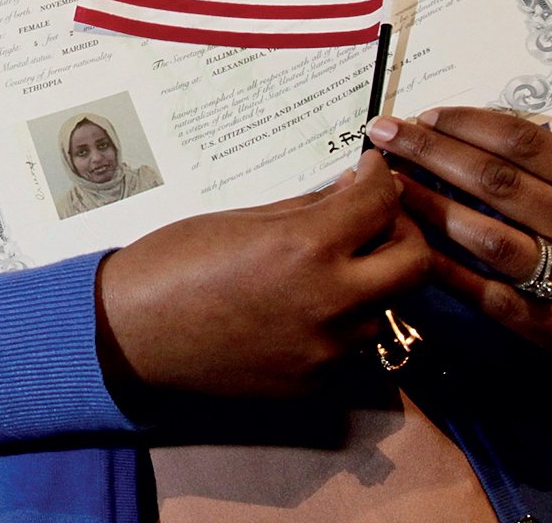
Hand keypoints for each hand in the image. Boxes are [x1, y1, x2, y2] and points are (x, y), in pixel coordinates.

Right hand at [94, 151, 431, 401]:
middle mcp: (330, 300)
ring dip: (373, 279)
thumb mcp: (243, 219)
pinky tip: (306, 303)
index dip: (381, 177)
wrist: (135, 332)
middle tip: (376, 217)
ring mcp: (328, 348)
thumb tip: (349, 191)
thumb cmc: (175, 261)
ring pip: (388, 306)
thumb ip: (306, 208)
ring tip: (336, 263)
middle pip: (416, 262)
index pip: (380, 203)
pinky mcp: (317, 381)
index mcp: (306, 247)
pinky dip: (343, 318)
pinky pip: (354, 344)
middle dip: (404, 229)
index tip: (372, 170)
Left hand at [367, 107, 551, 368]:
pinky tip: (412, 246)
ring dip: (432, 207)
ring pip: (492, 240)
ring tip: (391, 186)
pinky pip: (491, 296)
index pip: (527, 144)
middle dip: (433, 153)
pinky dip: (447, 270)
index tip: (423, 115)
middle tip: (386, 135)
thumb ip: (541, 167)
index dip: (467, 125)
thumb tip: (457, 128)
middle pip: (500, 184)